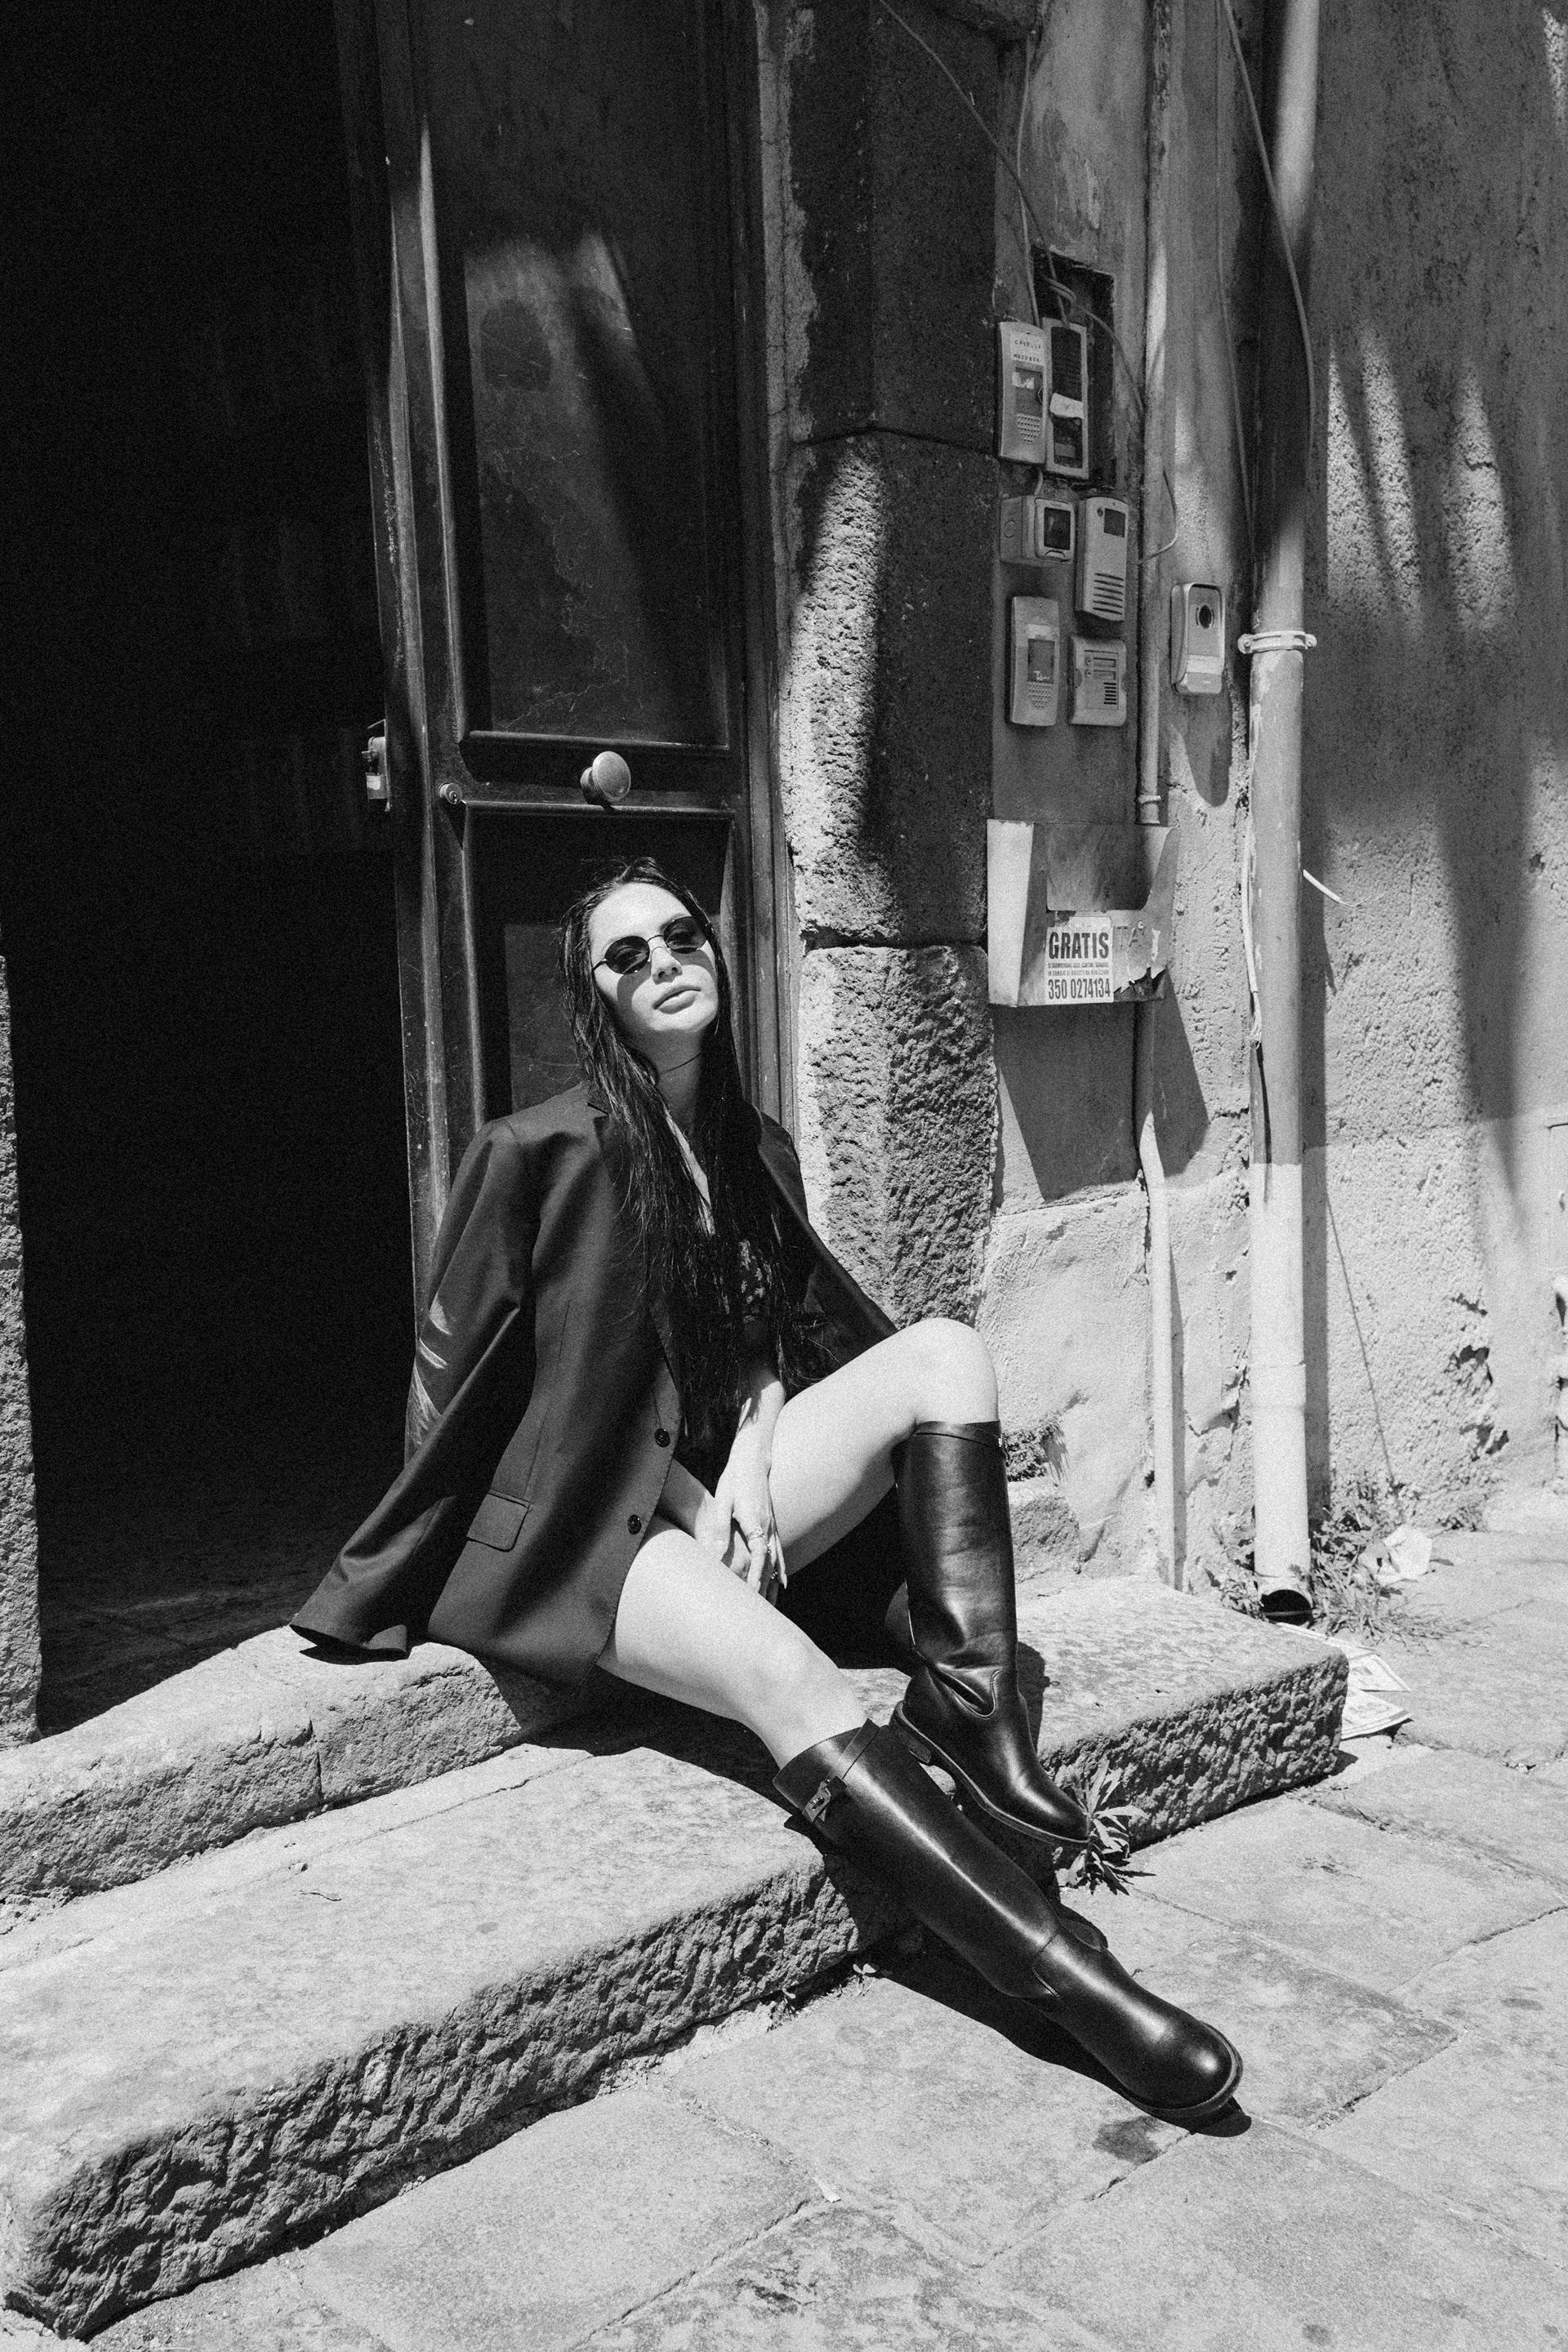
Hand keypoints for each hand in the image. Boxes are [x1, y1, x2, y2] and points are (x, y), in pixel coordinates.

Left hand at [703, 1424, 785, 1600]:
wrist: (752, 1459)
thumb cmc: (734, 1479)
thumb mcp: (722, 1501)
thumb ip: (719, 1528)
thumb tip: (715, 1554)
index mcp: (755, 1522)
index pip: (758, 1556)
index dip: (756, 1576)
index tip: (753, 1593)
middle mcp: (767, 1527)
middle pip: (770, 1564)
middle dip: (766, 1587)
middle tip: (762, 1612)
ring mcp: (772, 1527)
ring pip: (777, 1561)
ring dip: (774, 1583)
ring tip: (773, 1606)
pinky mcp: (771, 1525)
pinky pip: (779, 1553)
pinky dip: (780, 1570)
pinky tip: (780, 1582)